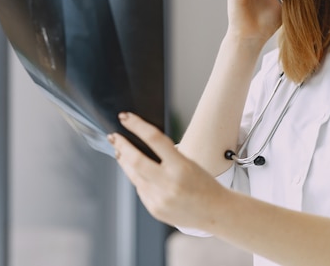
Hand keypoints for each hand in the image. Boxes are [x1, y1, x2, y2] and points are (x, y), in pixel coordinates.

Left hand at [109, 112, 229, 228]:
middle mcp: (169, 183)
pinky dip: (138, 179)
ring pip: (133, 175)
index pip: (154, 139)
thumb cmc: (205, 184)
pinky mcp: (155, 209)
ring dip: (125, 162)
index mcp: (181, 166)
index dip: (136, 125)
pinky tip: (139, 174)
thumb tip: (140, 146)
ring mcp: (160, 198)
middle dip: (121, 145)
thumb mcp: (190, 163)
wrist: (216, 212)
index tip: (125, 117)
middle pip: (136, 160)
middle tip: (113, 136)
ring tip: (120, 152)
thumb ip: (166, 156)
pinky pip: (140, 189)